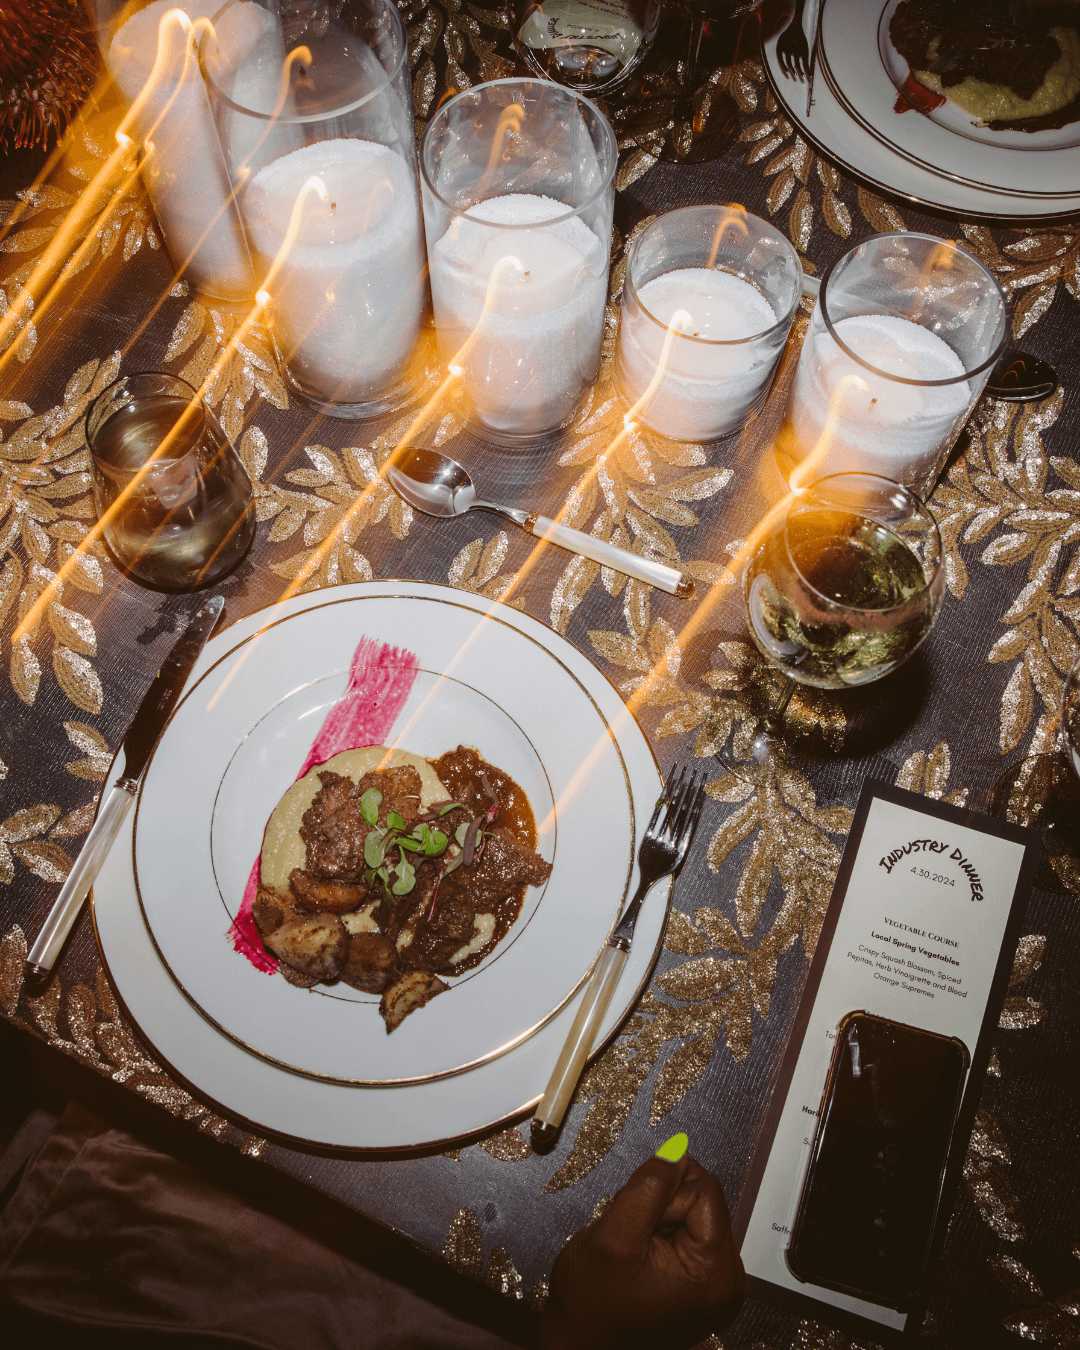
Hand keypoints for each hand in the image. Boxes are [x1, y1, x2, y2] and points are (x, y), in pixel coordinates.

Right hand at [539, 1151, 743, 1349]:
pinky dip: (662, 1234)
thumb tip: (678, 1150)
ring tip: (636, 1252)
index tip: (639, 1225)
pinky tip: (644, 1259)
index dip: (665, 1195)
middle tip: (634, 1239)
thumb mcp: (613, 1236)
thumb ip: (649, 1187)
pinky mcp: (704, 1282)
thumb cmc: (592, 1303)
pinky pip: (688, 1231)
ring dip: (659, 1219)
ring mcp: (717, 1283)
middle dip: (663, 1206)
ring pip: (693, 1211)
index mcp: (715, 1272)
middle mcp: (727, 1280)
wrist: (580, 1344)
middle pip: (703, 1198)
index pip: (705, 1189)